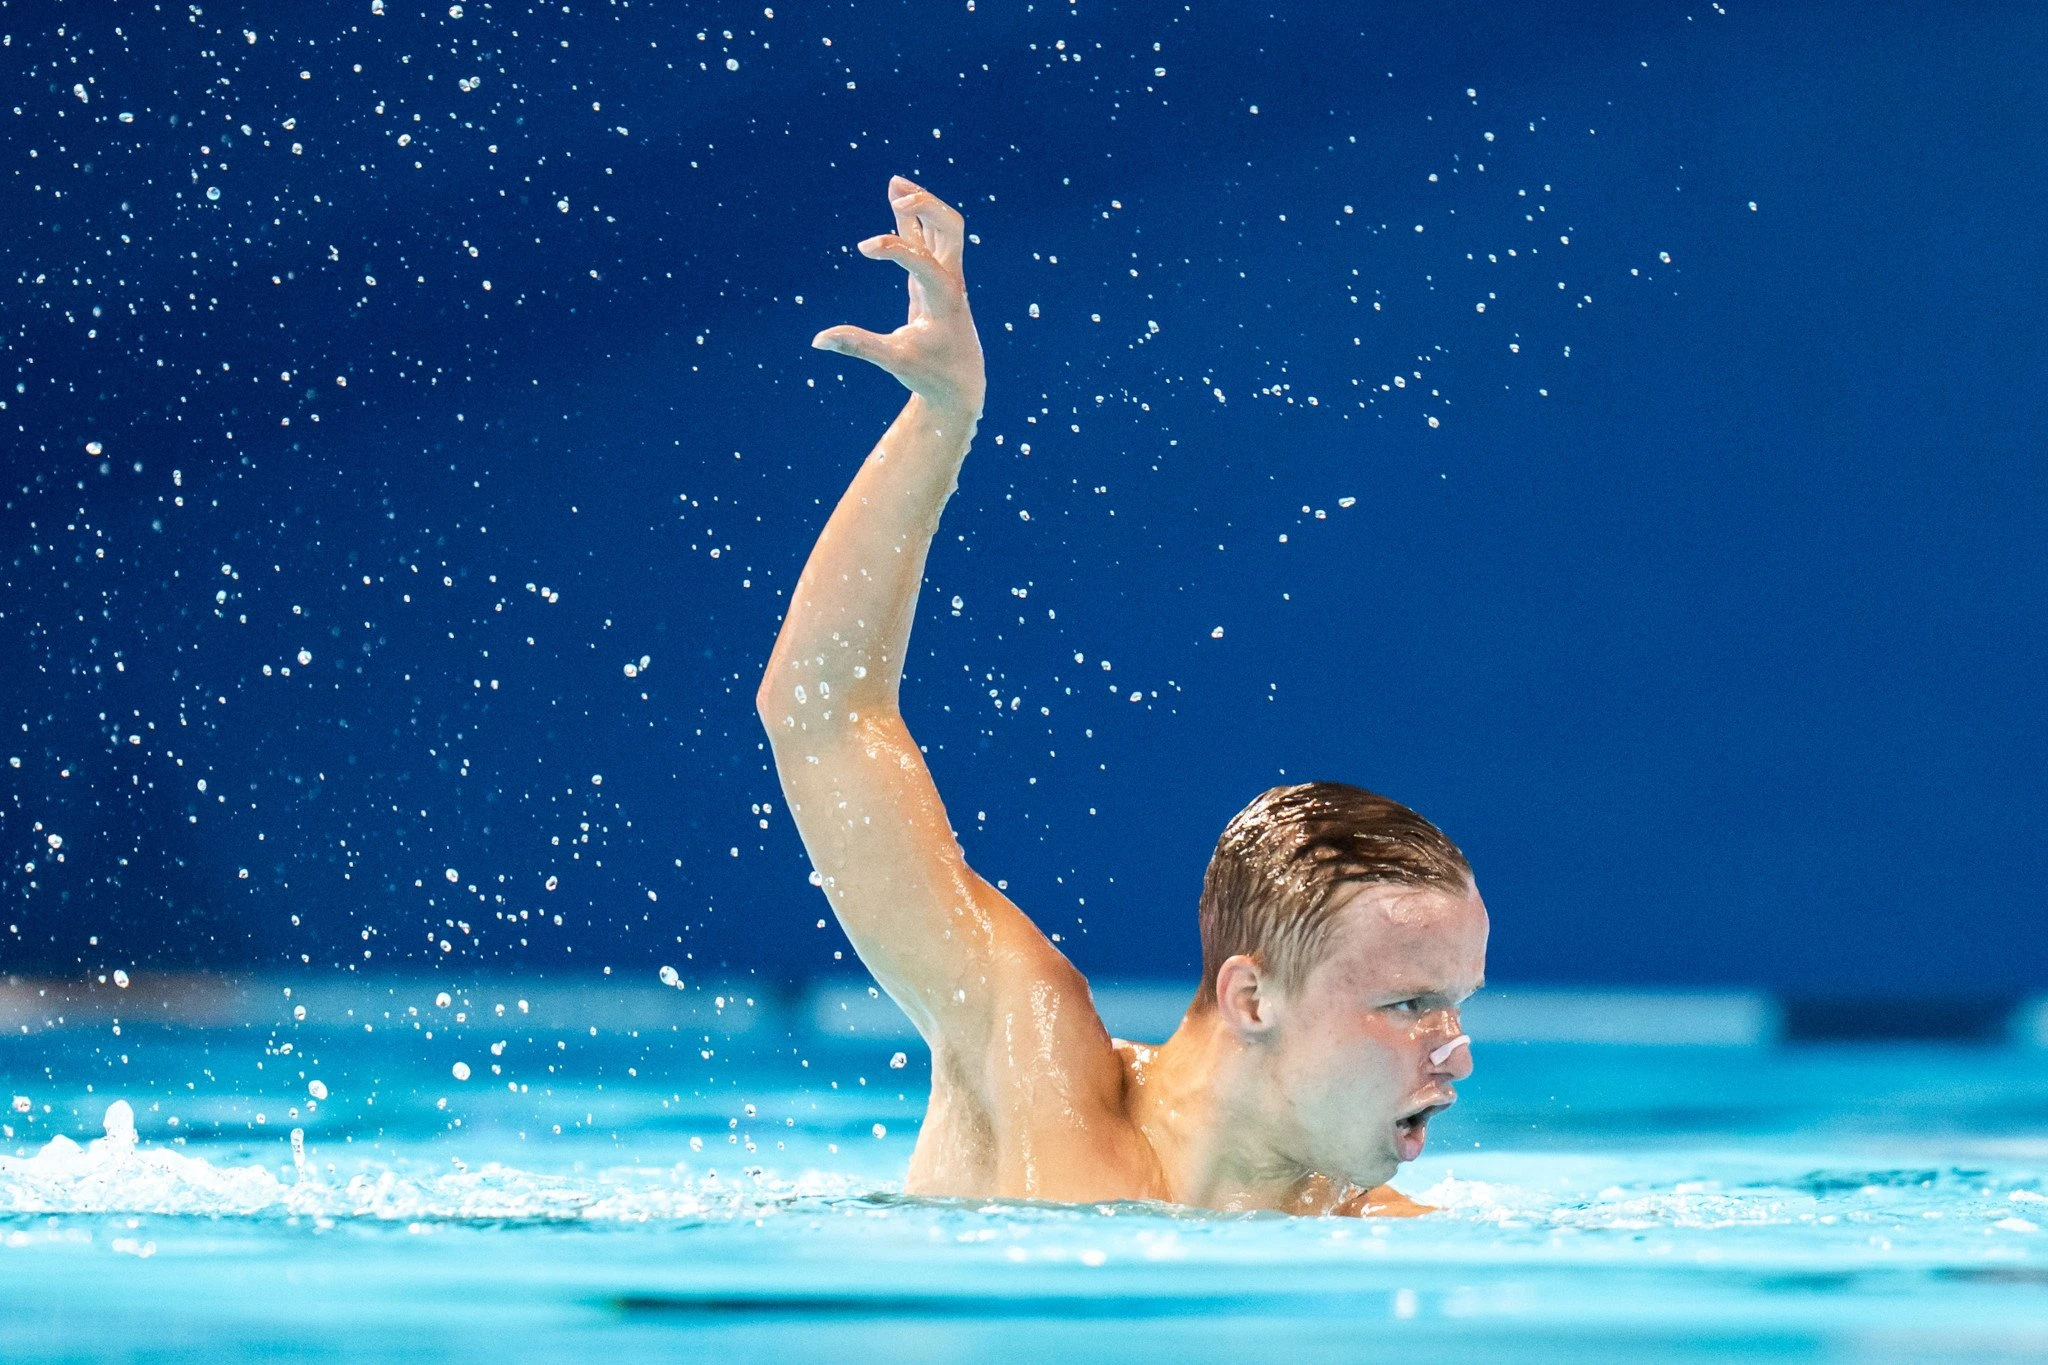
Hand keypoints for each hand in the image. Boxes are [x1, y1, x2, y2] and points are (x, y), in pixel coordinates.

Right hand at [812, 175, 986, 419]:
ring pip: (941, 228)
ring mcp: (944, 276)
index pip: (924, 261)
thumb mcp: (894, 361)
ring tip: (894, 182)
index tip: (863, 247)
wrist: (961, 383)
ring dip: (921, 203)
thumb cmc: (931, 373)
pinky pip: (926, 239)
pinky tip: (896, 198)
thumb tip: (818, 340)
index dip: (895, 248)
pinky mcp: (934, 277)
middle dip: (927, 205)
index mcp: (945, 301)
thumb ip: (859, 346)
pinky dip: (913, 218)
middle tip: (896, 193)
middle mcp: (950, 282)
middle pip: (951, 228)